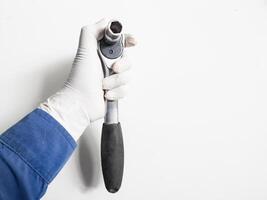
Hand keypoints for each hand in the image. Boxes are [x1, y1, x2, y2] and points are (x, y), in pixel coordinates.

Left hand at [39, 19, 136, 139]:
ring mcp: (112, 79)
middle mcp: (107, 65)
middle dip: (122, 65)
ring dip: (116, 82)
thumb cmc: (80, 80)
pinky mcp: (116, 91)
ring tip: (103, 85)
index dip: (128, 40)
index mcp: (101, 54)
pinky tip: (106, 94)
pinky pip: (126, 89)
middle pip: (127, 59)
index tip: (133, 41)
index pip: (119, 42)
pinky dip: (116, 92)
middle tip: (113, 68)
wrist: (80, 104)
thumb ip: (92, 32)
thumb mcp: (85, 51)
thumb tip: (105, 22)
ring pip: (128, 76)